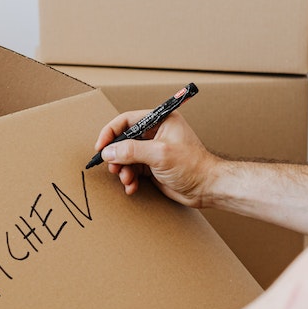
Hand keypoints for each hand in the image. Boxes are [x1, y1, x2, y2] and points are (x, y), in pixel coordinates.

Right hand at [94, 111, 216, 206]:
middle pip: (124, 140)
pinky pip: (133, 170)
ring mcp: (154, 150)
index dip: (111, 133)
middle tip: (114, 167)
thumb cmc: (193, 166)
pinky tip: (132, 187)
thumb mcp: (159, 154)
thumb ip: (131, 151)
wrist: (207, 188)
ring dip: (123, 170)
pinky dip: (130, 179)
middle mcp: (156, 133)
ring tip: (127, 180)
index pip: (127, 120)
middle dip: (117, 156)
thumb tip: (108, 151)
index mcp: (160, 120)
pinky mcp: (153, 166)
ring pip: (126, 157)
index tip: (101, 147)